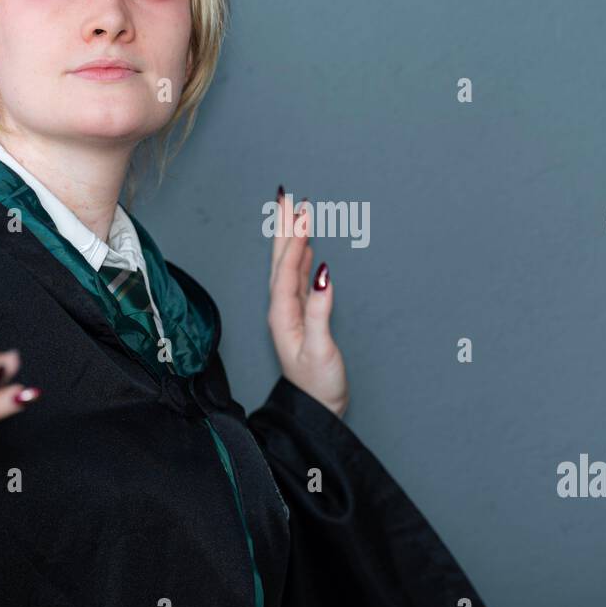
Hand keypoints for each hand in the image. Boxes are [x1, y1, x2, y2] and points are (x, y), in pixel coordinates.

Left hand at [267, 188, 348, 418]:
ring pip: (289, 265)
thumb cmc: (318, 383)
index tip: (301, 212)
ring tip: (296, 213)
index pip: (287, 268)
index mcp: (283, 314)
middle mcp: (282, 310)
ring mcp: (291, 312)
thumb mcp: (320, 348)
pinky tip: (306, 249)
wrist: (315, 409)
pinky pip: (298, 277)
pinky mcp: (302, 317)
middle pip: (281, 260)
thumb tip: (324, 276)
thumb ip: (320, 312)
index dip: (294, 239)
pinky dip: (301, 258)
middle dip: (285, 228)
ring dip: (292, 239)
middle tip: (288, 197)